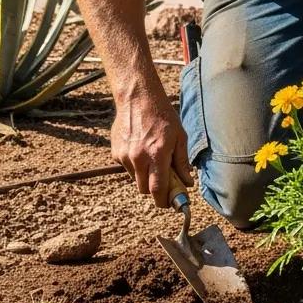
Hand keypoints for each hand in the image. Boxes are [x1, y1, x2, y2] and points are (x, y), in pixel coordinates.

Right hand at [110, 93, 191, 207]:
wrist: (138, 98)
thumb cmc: (163, 116)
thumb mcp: (180, 137)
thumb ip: (182, 162)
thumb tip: (187, 182)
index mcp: (157, 154)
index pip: (158, 189)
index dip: (163, 201)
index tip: (169, 203)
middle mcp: (139, 158)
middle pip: (144, 189)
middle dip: (155, 190)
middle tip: (164, 180)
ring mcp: (125, 156)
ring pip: (135, 179)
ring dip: (144, 175)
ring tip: (152, 156)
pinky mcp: (116, 152)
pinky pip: (127, 167)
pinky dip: (135, 164)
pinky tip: (141, 148)